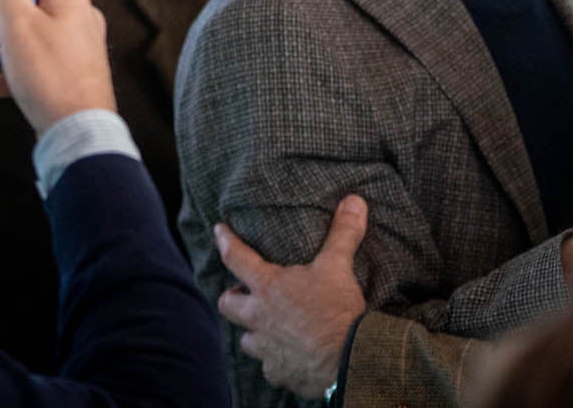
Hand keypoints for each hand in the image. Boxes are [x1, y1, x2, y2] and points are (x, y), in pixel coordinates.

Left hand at [214, 196, 368, 396]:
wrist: (345, 359)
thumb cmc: (336, 310)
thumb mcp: (339, 266)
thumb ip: (343, 233)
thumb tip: (353, 201)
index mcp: (268, 287)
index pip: (236, 257)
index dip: (226, 241)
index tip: (219, 231)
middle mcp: (258, 317)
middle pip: (227, 304)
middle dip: (232, 296)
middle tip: (244, 291)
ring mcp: (265, 347)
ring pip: (245, 338)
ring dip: (253, 330)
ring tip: (267, 325)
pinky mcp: (277, 372)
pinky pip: (268, 365)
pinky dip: (275, 358)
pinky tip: (288, 354)